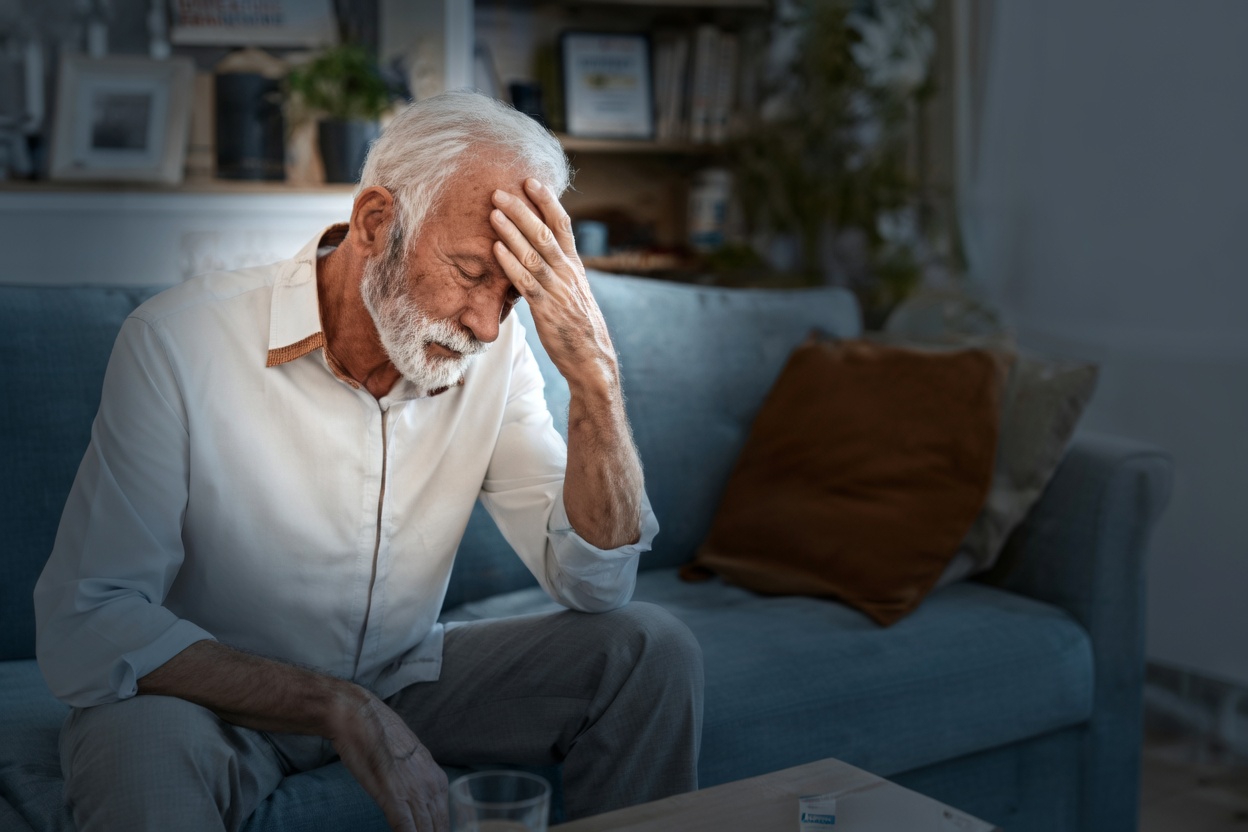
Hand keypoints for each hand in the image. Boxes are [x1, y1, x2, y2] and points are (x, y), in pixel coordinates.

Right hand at [330, 691, 448, 831]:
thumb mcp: (408, 760)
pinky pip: (406, 829)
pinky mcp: (394, 797)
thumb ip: (415, 781)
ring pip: (425, 831)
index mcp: (437, 779)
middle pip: (439, 828)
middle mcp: (432, 786)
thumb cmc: (379, 737)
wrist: (359, 717)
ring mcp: (415, 793)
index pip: (444, 820)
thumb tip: (414, 798)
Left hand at [490, 179, 617, 387]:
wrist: (592, 360)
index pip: (563, 224)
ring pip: (534, 254)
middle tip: (499, 191)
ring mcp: (559, 290)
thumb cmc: (578, 327)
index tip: (530, 180)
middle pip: (544, 232)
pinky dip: (511, 264)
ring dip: (511, 231)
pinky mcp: (548, 310)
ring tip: (493, 213)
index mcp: (575, 266)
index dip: (547, 201)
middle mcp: (568, 273)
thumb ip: (557, 271)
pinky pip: (527, 283)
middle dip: (521, 209)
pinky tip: (496, 249)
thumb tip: (538, 254)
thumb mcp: (572, 292)